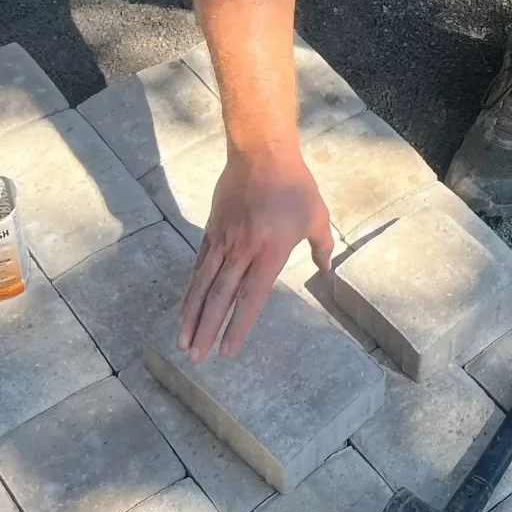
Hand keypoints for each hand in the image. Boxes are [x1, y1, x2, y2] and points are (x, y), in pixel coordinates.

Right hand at [177, 146, 332, 360]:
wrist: (261, 153)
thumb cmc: (294, 185)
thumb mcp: (318, 216)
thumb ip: (322, 247)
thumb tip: (327, 270)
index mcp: (270, 252)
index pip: (250, 298)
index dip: (236, 327)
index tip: (226, 351)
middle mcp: (242, 251)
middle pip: (220, 298)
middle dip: (206, 331)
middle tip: (196, 359)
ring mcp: (223, 241)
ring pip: (203, 285)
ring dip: (191, 316)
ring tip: (183, 343)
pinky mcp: (211, 231)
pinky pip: (199, 266)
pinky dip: (191, 290)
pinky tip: (185, 308)